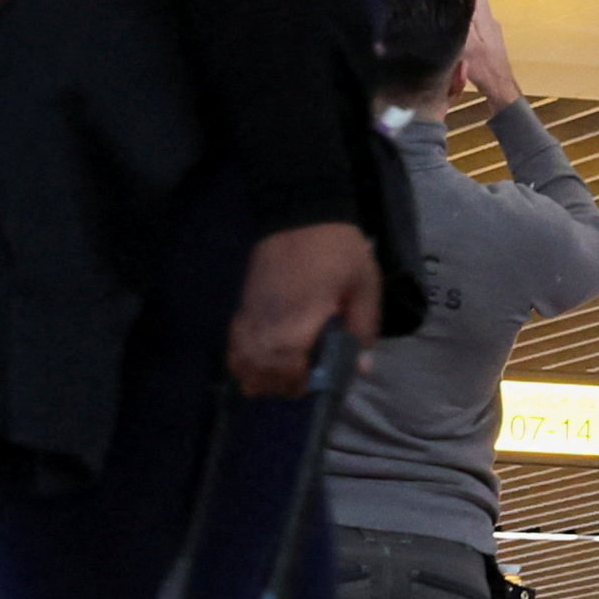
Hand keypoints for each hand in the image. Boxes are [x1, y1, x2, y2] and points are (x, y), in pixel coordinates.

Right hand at [228, 219, 382, 393]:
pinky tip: (260, 360)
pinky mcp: (243, 307)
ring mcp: (250, 317)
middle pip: (261, 375)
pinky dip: (243, 360)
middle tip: (303, 379)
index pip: (288, 374)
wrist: (301, 212)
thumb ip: (362, 327)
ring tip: (281, 374)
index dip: (301, 384)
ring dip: (260, 377)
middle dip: (281, 386)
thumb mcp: (363, 285)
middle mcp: (267, 327)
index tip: (316, 380)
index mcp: (297, 324)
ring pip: (243, 365)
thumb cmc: (337, 250)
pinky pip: (234, 345)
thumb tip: (361, 367)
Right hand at [455, 0, 525, 111]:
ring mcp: (491, 34)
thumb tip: (454, 4)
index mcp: (486, 18)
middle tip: (442, 9)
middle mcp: (491, 22)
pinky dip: (465, 31)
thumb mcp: (467, 44)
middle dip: (459, 3)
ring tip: (445, 23)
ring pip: (474, 17)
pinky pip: (475, 30)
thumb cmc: (483, 67)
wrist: (499, 88)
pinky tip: (455, 39)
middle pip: (475, 4)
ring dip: (461, 18)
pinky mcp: (489, 44)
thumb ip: (462, 23)